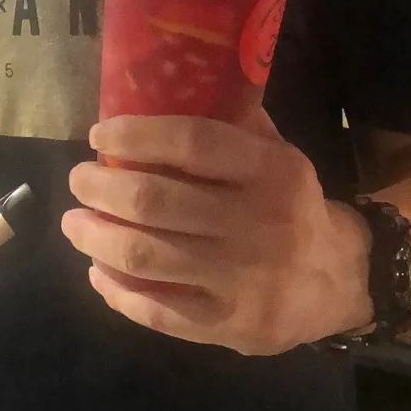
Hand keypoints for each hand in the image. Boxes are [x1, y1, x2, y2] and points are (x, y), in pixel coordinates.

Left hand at [61, 110, 373, 355]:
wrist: (336, 284)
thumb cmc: (288, 207)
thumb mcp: (277, 157)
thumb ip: (232, 124)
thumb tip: (165, 84)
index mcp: (272, 172)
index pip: (192, 142)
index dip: (135, 135)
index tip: (99, 134)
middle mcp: (258, 225)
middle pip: (153, 201)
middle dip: (100, 187)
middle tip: (79, 180)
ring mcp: (240, 280)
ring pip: (144, 256)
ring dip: (95, 237)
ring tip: (74, 223)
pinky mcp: (227, 325)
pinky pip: (155, 309)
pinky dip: (116, 289)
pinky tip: (98, 271)